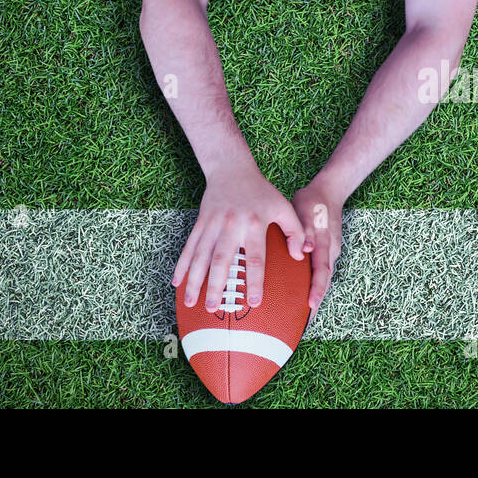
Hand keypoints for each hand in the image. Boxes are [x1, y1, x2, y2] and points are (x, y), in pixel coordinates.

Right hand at [173, 163, 305, 312]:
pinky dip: (181, 265)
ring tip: (190, 302)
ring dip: (194, 280)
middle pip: (222, 260)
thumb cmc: (261, 192)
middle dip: (216, 286)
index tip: (255, 302)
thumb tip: (301, 256)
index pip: (255, 257)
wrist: (232, 169)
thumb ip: (296, 231)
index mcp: (254, 224)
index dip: (255, 281)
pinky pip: (188, 247)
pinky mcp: (200, 223)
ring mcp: (212, 225)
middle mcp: (231, 226)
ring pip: (200, 256)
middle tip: (214, 308)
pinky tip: (176, 282)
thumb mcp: (283, 207)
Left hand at [291, 181, 343, 320]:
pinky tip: (307, 292)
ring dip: (317, 294)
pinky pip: (323, 271)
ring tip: (305, 315)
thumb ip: (305, 231)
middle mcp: (331, 251)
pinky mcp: (327, 250)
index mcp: (324, 244)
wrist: (330, 190)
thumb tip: (306, 249)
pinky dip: (317, 284)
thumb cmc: (312, 201)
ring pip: (324, 277)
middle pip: (325, 281)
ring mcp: (331, 251)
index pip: (321, 273)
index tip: (310, 307)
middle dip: (316, 301)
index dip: (316, 291)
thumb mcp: (304, 211)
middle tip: (305, 322)